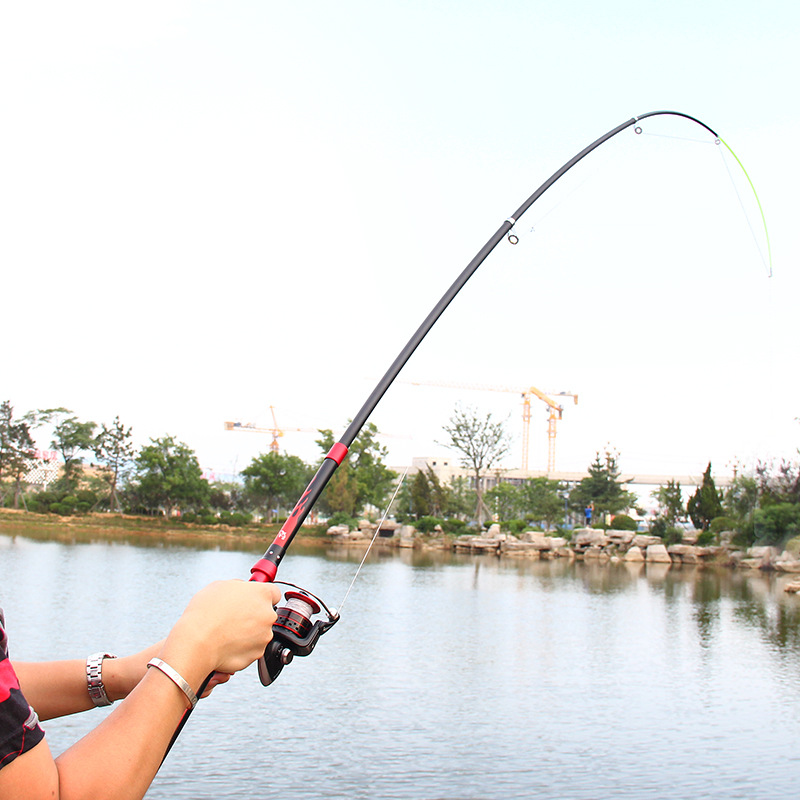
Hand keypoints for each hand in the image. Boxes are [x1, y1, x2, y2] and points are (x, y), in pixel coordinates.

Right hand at [159, 580, 281, 686]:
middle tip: (234, 617)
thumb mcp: (220, 586)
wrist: (197, 642)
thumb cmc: (205, 614)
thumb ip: (238, 586)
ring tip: (227, 632)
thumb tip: (240, 589)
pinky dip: (243, 647)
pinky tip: (227, 643)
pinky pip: (252, 649)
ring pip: (259, 632)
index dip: (262, 597)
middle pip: (266, 613)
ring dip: (248, 632)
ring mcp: (264, 636)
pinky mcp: (257, 654)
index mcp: (262, 594)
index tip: (254, 600)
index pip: (273, 593)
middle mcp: (267, 614)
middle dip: (253, 615)